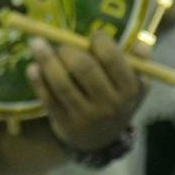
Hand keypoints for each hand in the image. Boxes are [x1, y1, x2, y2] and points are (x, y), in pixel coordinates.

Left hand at [26, 30, 145, 152]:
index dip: (100, 41)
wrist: (100, 139)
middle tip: (61, 43)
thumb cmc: (116, 100)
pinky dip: (38, 81)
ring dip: (46, 59)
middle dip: (68, 49)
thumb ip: (138, 61)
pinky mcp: (65, 124)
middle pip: (84, 69)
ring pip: (62, 83)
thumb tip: (142, 42)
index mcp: (129, 90)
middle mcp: (110, 105)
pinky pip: (48, 99)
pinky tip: (32, 67)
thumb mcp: (133, 84)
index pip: (112, 59)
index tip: (93, 35)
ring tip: (36, 43)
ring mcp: (86, 116)